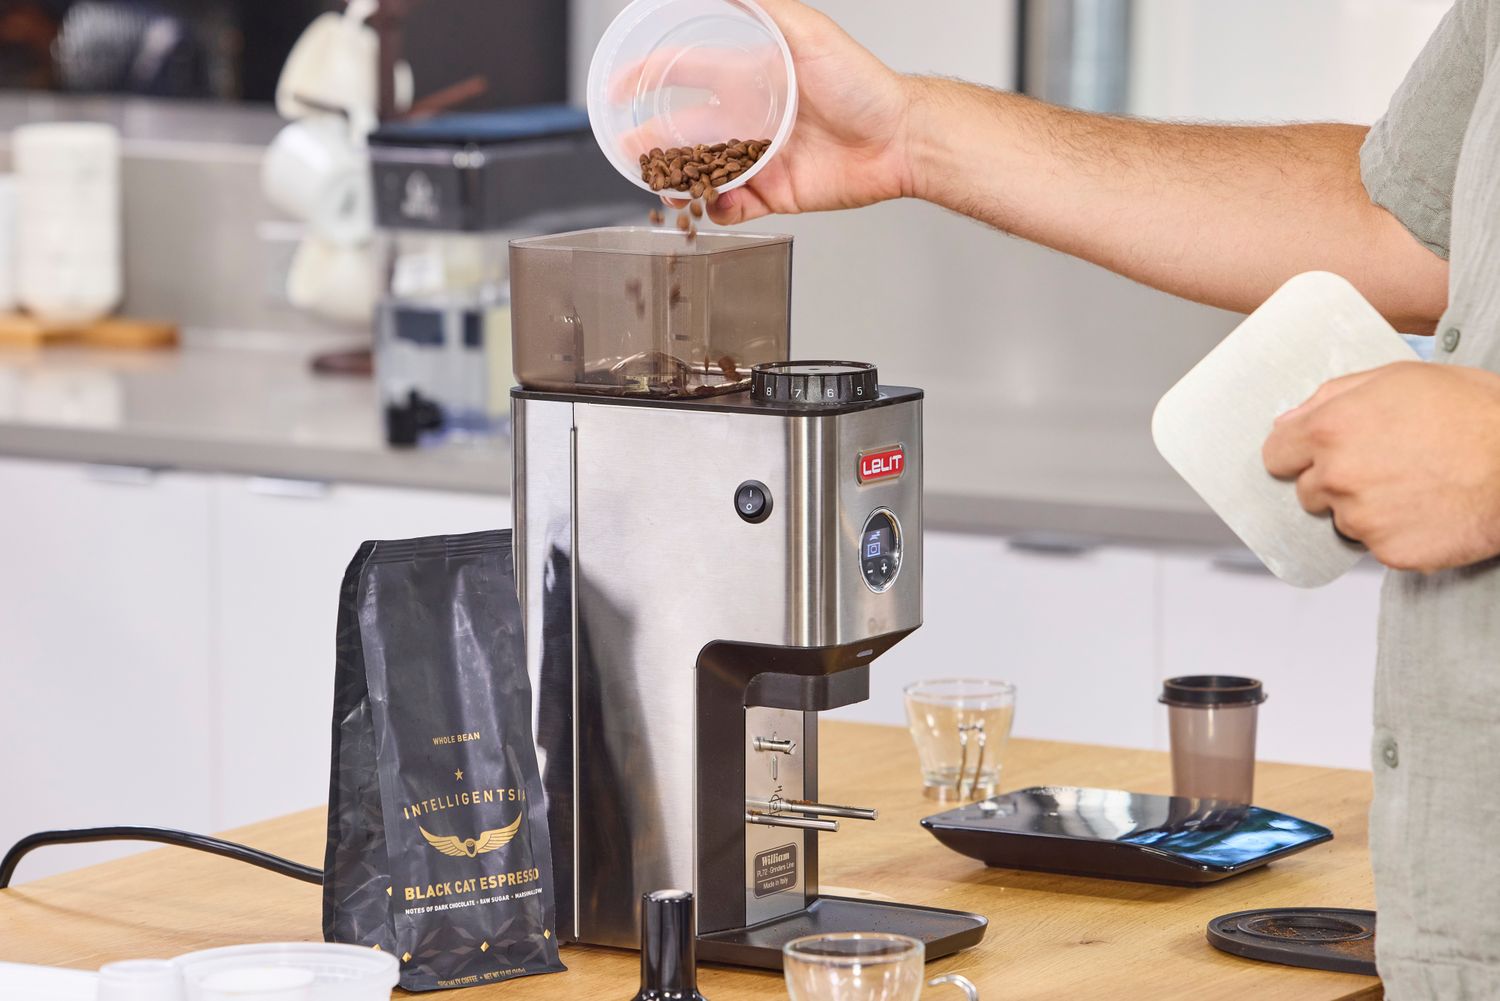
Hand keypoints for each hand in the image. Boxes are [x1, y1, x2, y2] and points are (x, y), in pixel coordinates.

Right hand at [616, 0, 914, 223]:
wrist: (897, 137)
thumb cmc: (863, 83)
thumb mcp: (806, 32)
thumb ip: (762, 7)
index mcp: (748, 77)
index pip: (685, 72)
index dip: (648, 75)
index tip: (619, 84)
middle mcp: (749, 118)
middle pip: (684, 130)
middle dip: (652, 141)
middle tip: (628, 150)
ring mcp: (760, 157)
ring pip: (702, 172)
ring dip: (678, 181)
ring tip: (663, 186)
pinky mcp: (774, 192)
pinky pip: (733, 206)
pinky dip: (716, 209)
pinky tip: (710, 205)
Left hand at [1262, 361, 1499, 571]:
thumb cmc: (1473, 412)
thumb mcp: (1400, 377)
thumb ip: (1332, 397)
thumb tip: (1288, 420)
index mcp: (1330, 429)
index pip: (1275, 454)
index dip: (1297, 453)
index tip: (1315, 454)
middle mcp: (1338, 476)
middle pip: (1307, 490)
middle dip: (1335, 480)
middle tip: (1386, 465)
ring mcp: (1362, 518)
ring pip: (1342, 519)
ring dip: (1366, 508)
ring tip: (1415, 484)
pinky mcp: (1389, 551)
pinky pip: (1376, 544)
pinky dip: (1396, 533)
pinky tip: (1428, 509)